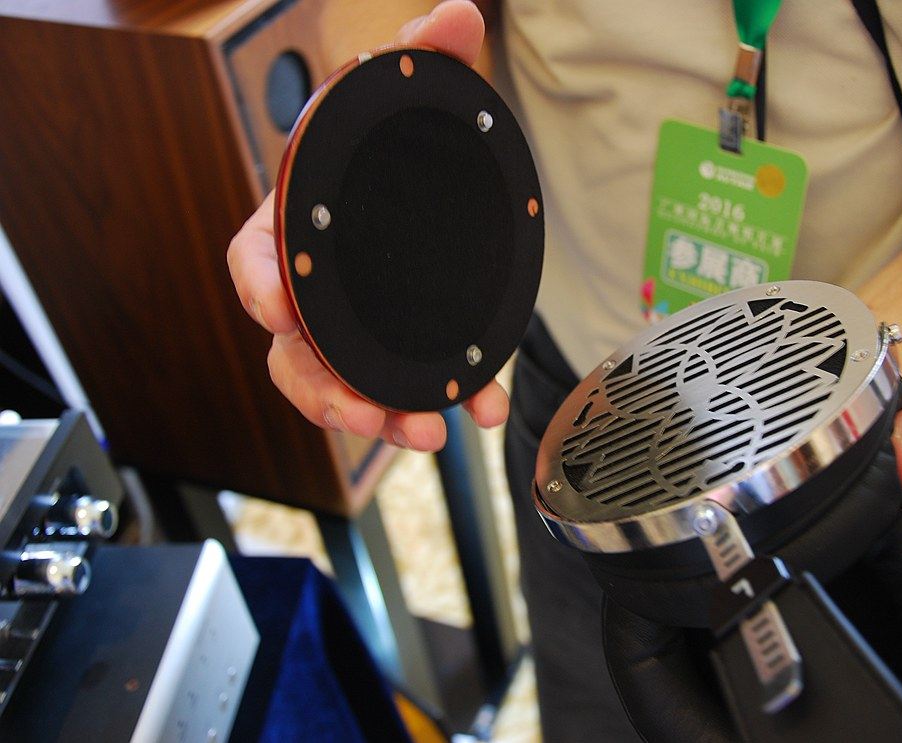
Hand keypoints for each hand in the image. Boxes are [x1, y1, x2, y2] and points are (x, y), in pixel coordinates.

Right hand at [227, 1, 506, 450]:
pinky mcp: (397, 345)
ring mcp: (352, 325)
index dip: (259, 285)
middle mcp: (314, 288)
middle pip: (294, 349)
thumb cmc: (392, 150)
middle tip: (365, 409)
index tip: (276, 308)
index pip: (255, 259)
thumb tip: (458, 14)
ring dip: (375, 414)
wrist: (424, 188)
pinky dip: (443, 400)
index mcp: (298, 226)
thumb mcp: (408, 99)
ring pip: (340, 384)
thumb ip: (426, 57)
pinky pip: (405, 383)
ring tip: (423, 430)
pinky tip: (484, 410)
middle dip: (324, 387)